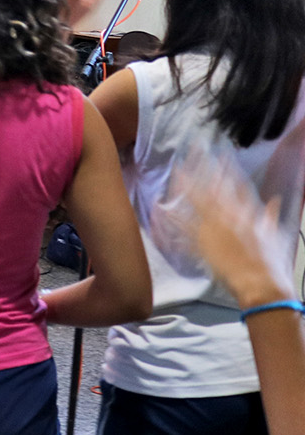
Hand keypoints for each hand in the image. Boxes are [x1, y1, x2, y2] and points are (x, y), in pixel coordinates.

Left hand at [167, 154, 296, 308]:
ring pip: (196, 202)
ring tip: (177, 169)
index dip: (228, 168)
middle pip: (213, 187)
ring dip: (185, 185)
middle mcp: (228, 217)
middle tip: (193, 151)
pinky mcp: (201, 244)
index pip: (237, 184)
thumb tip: (273, 202)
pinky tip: (161, 208)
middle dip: (203, 167)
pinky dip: (171, 219)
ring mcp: (213, 229)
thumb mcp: (272, 234)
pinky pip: (182, 229)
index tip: (221, 154)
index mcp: (246, 213)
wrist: (259, 283)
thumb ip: (269, 216)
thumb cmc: (269, 261)